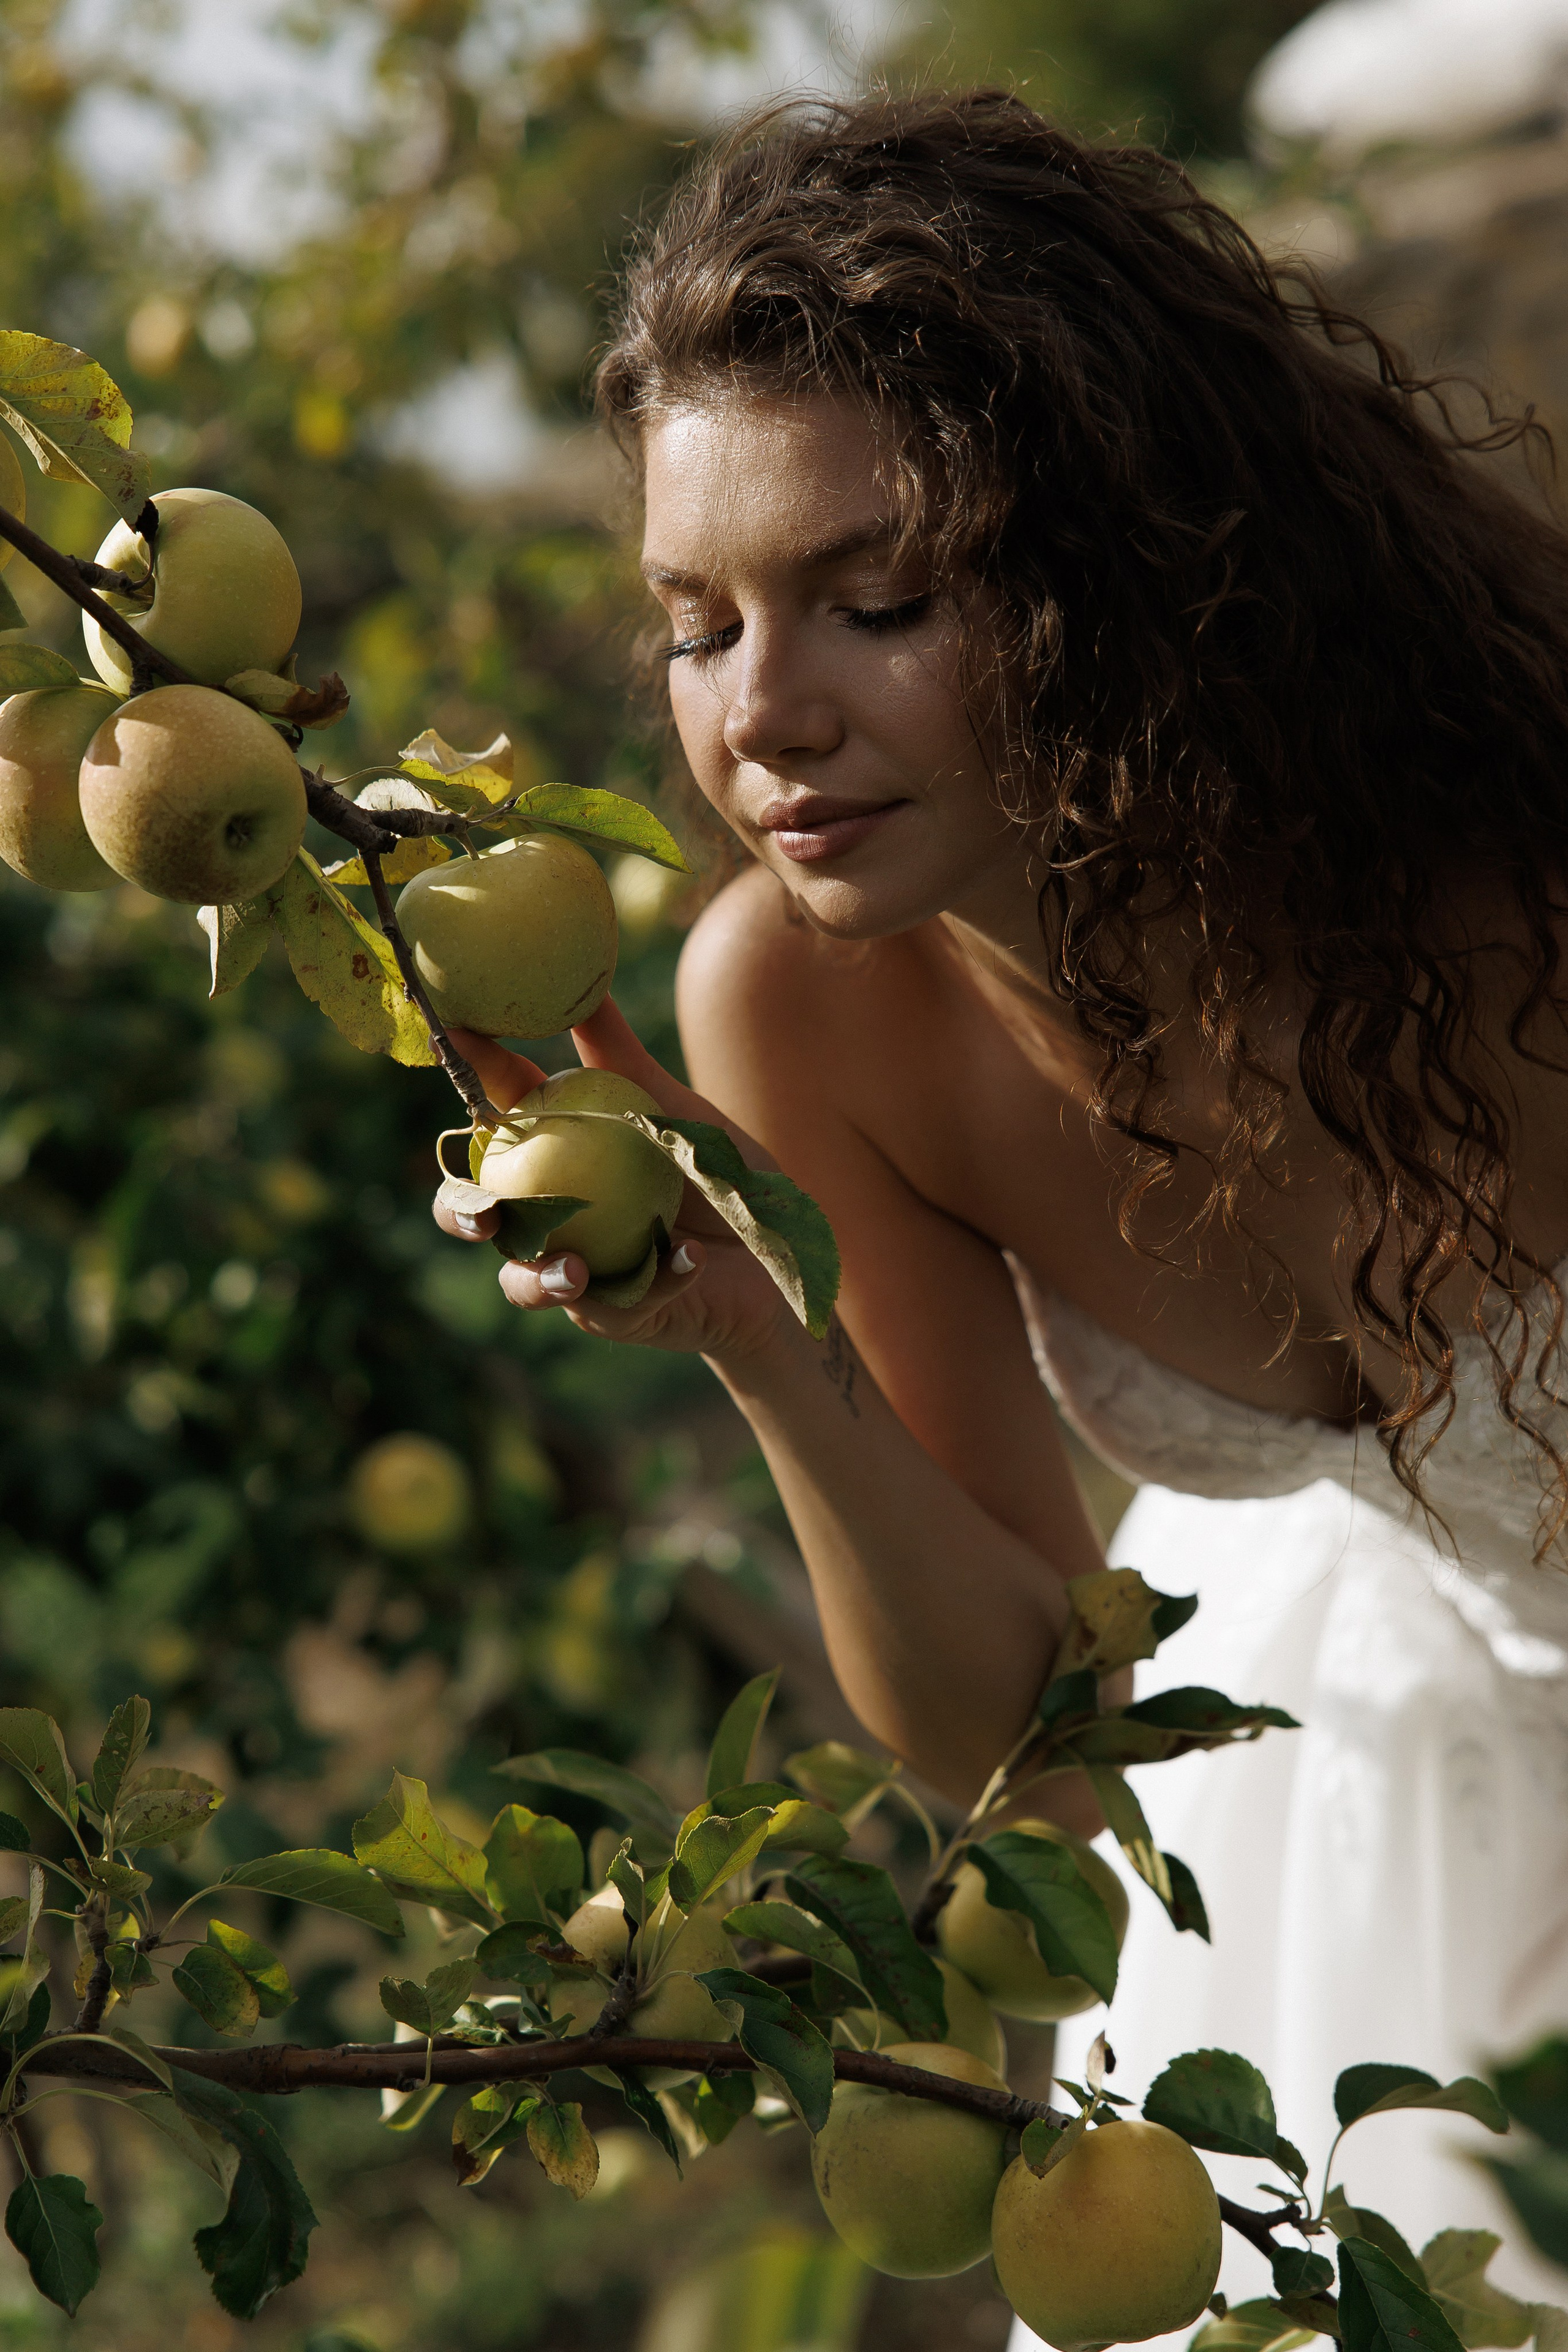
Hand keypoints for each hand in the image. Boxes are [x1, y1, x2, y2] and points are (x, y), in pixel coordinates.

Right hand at [430, 999, 798, 1363]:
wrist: (775, 1254)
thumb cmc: (712, 1176)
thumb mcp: (671, 1111)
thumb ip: (622, 1060)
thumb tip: (585, 985)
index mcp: (549, 1157)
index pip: (492, 1117)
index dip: (468, 1076)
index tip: (454, 1034)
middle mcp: (547, 1219)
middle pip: (476, 1217)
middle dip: (464, 1214)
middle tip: (484, 1212)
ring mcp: (580, 1272)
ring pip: (525, 1283)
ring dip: (538, 1278)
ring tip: (573, 1269)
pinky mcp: (626, 1314)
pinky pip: (622, 1304)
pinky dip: (658, 1276)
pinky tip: (690, 1255)